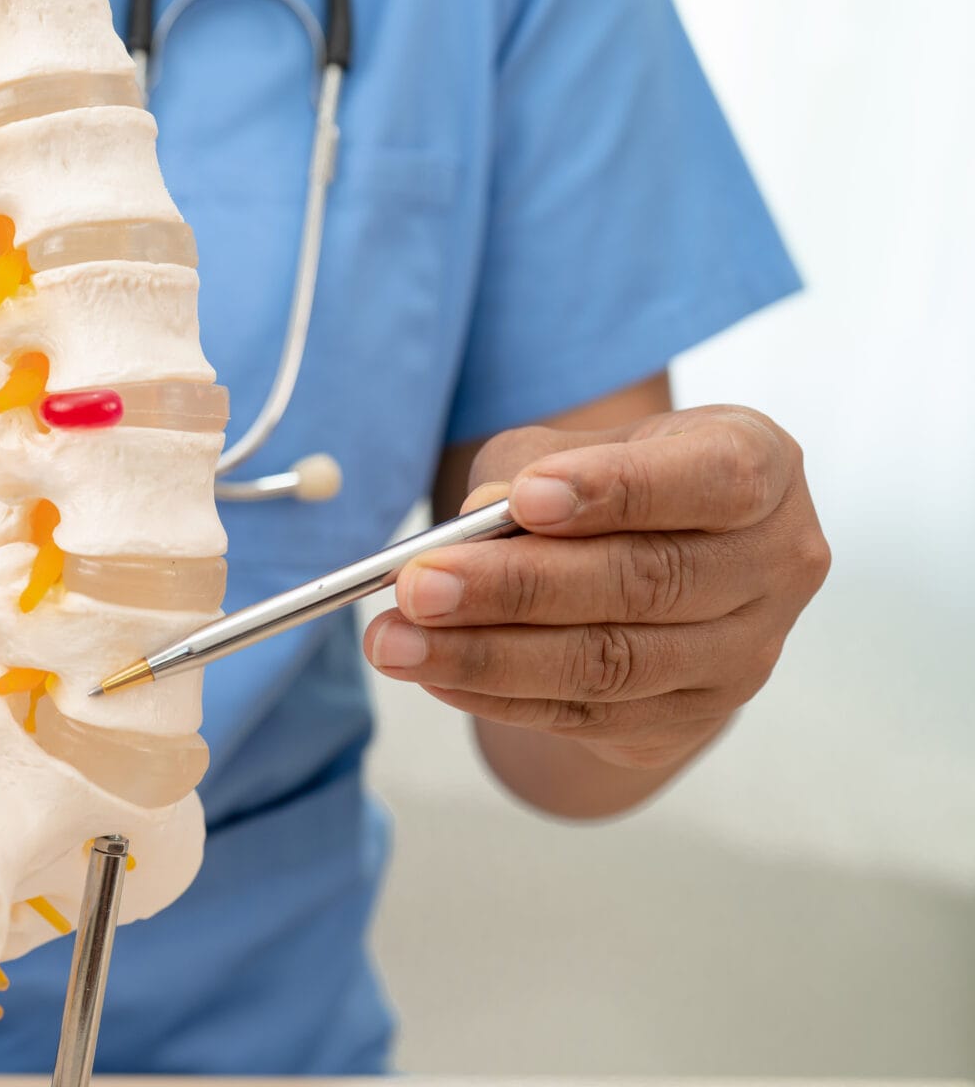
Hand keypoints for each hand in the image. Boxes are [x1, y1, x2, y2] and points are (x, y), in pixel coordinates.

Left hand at [365, 406, 829, 770]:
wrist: (658, 567)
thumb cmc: (610, 484)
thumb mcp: (577, 449)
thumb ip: (532, 468)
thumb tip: (479, 521)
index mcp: (762, 467)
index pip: (713, 480)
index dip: (618, 492)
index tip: (524, 501)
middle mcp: (772, 563)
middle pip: (645, 583)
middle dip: (517, 588)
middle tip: (417, 585)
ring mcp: (740, 654)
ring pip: (609, 662)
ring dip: (488, 657)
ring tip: (396, 642)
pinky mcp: (687, 718)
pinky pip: (583, 712)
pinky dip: (496, 693)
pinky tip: (431, 673)